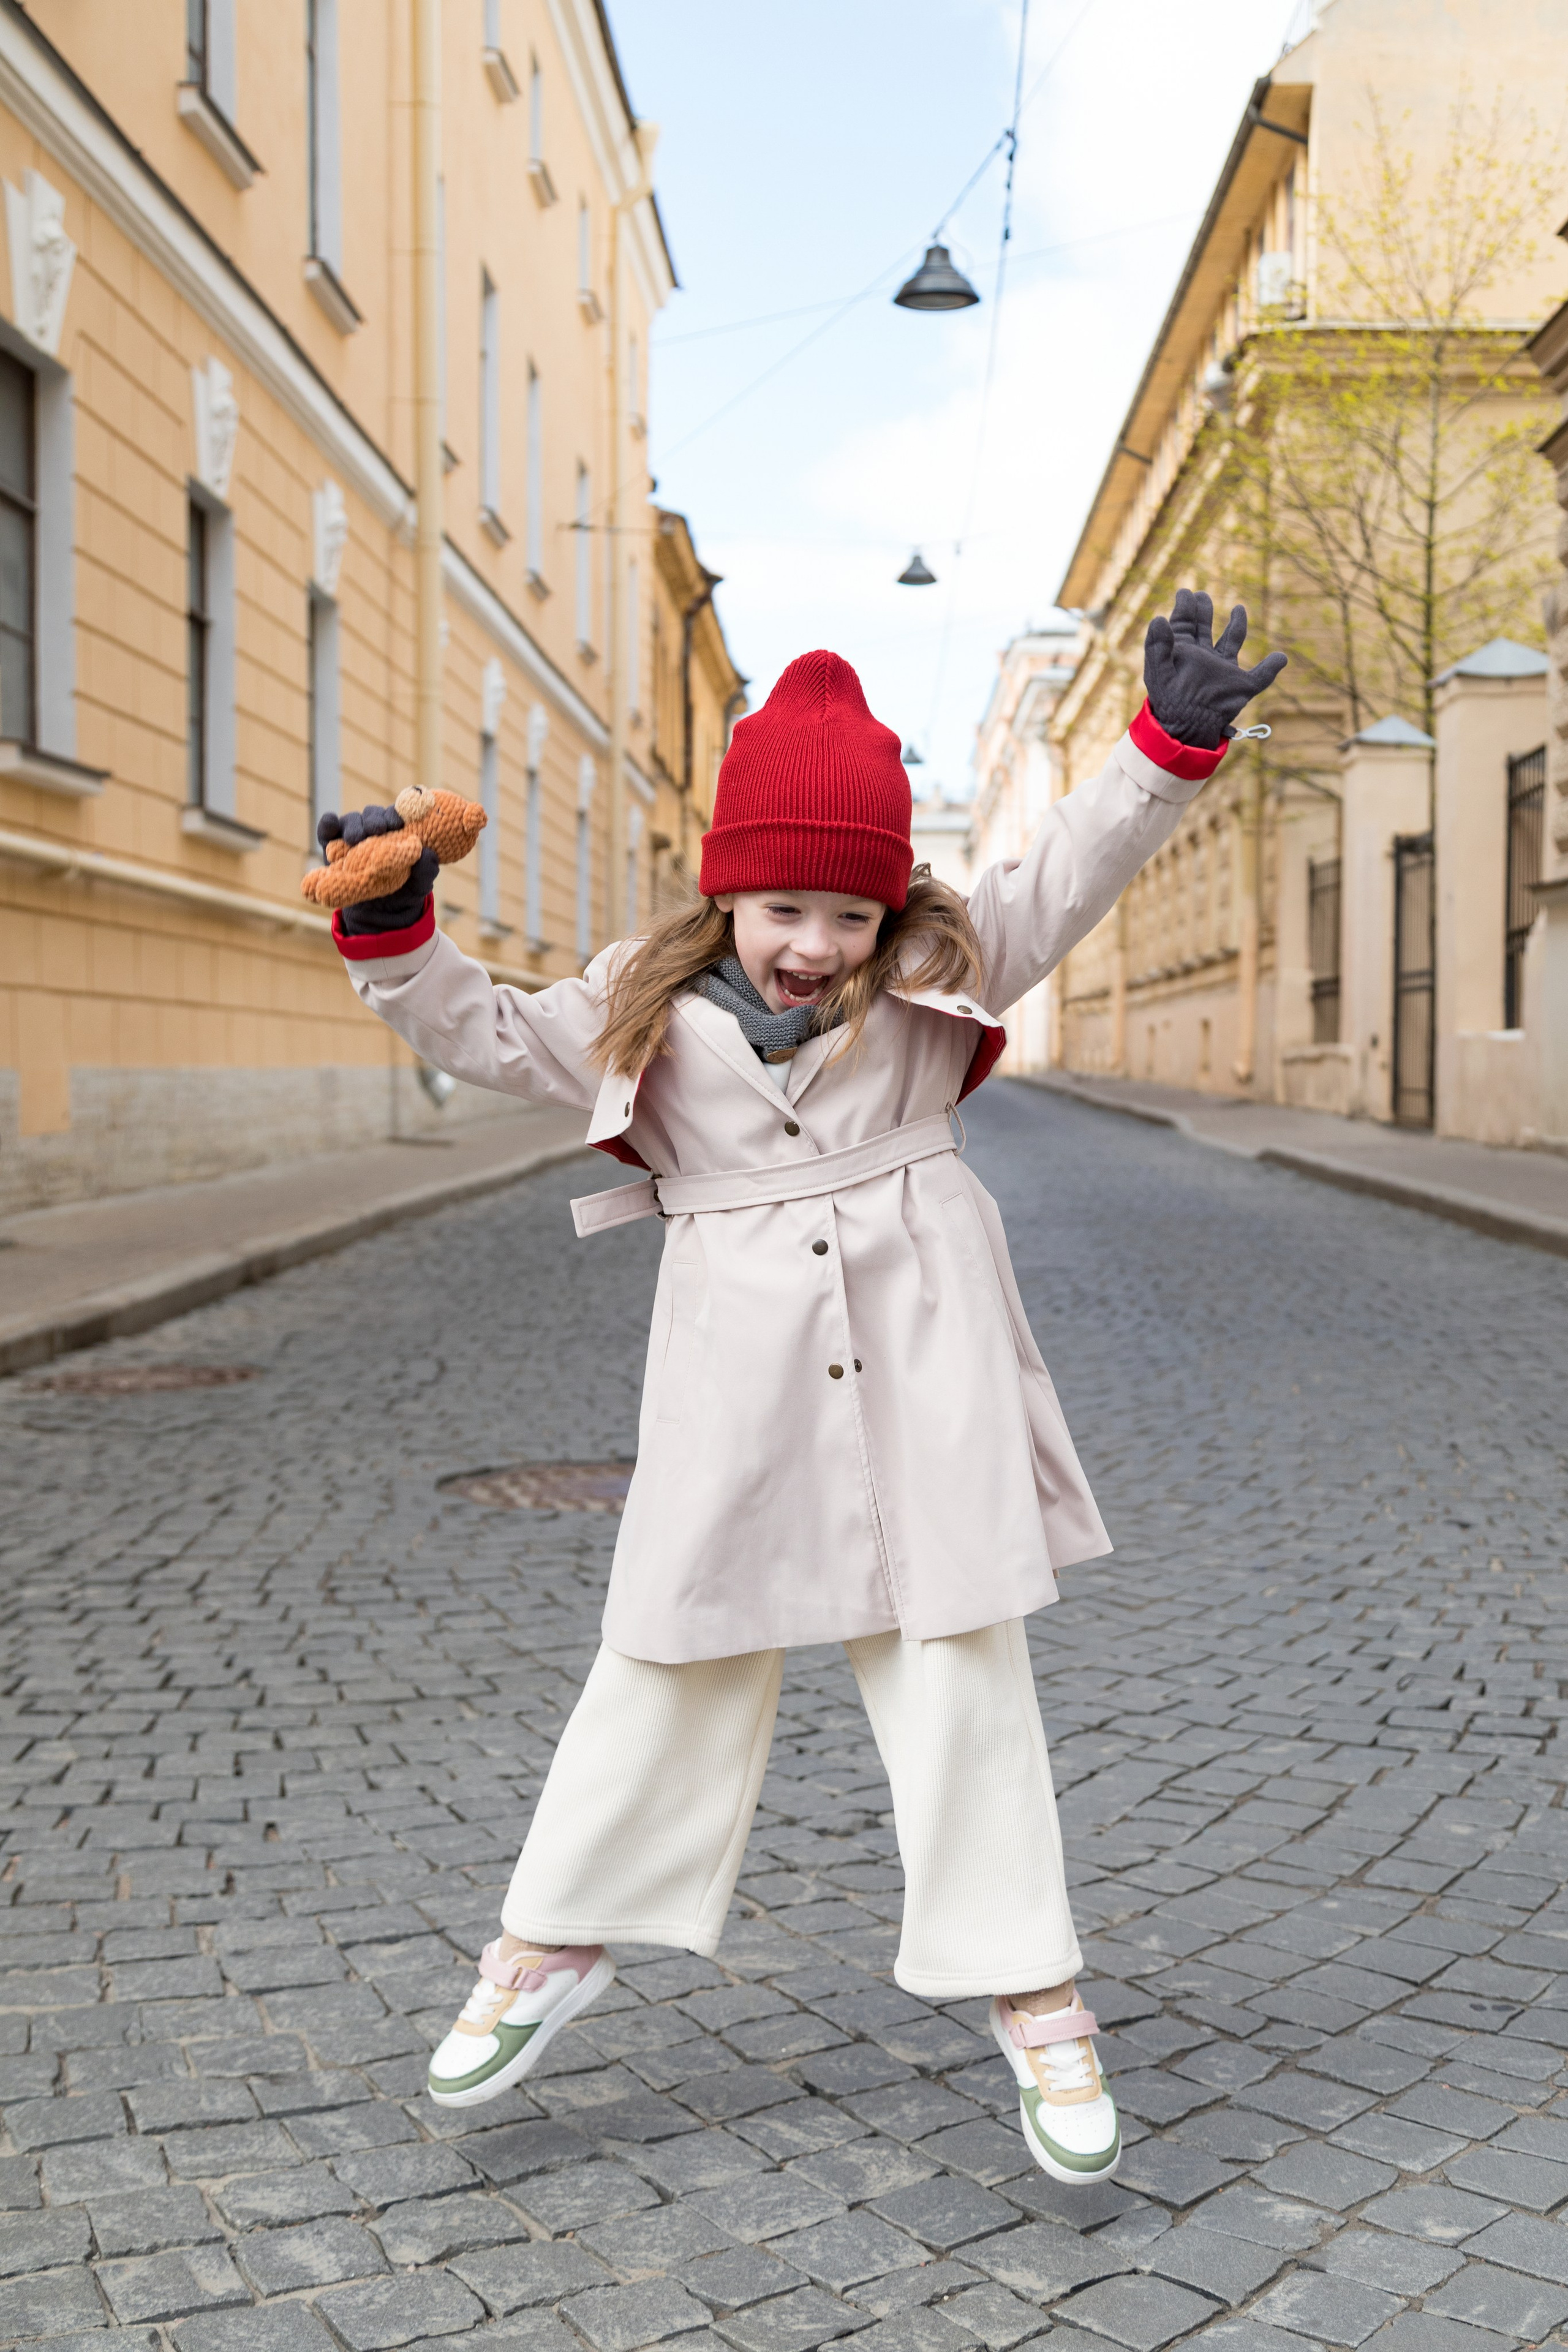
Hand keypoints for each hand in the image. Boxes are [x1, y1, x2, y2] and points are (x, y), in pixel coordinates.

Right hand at [317, 807, 438, 931]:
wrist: (380, 915)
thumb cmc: (404, 893)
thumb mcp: (420, 885)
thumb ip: (427, 870)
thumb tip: (427, 854)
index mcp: (398, 832)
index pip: (396, 815)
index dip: (396, 815)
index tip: (398, 823)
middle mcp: (375, 830)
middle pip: (373, 814)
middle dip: (375, 819)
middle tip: (377, 829)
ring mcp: (352, 836)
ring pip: (352, 820)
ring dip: (353, 825)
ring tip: (354, 838)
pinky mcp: (332, 846)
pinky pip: (328, 831)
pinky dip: (328, 825)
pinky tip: (331, 824)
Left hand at [1143, 589, 1286, 749]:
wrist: (1187, 728)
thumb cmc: (1170, 702)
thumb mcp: (1158, 672)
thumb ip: (1157, 646)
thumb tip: (1159, 618)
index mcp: (1184, 652)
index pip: (1184, 623)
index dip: (1185, 607)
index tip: (1185, 592)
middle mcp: (1203, 658)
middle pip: (1204, 628)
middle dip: (1203, 611)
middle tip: (1200, 595)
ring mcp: (1223, 671)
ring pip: (1232, 643)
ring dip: (1237, 626)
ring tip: (1238, 608)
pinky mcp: (1241, 687)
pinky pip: (1261, 676)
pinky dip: (1272, 666)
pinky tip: (1281, 658)